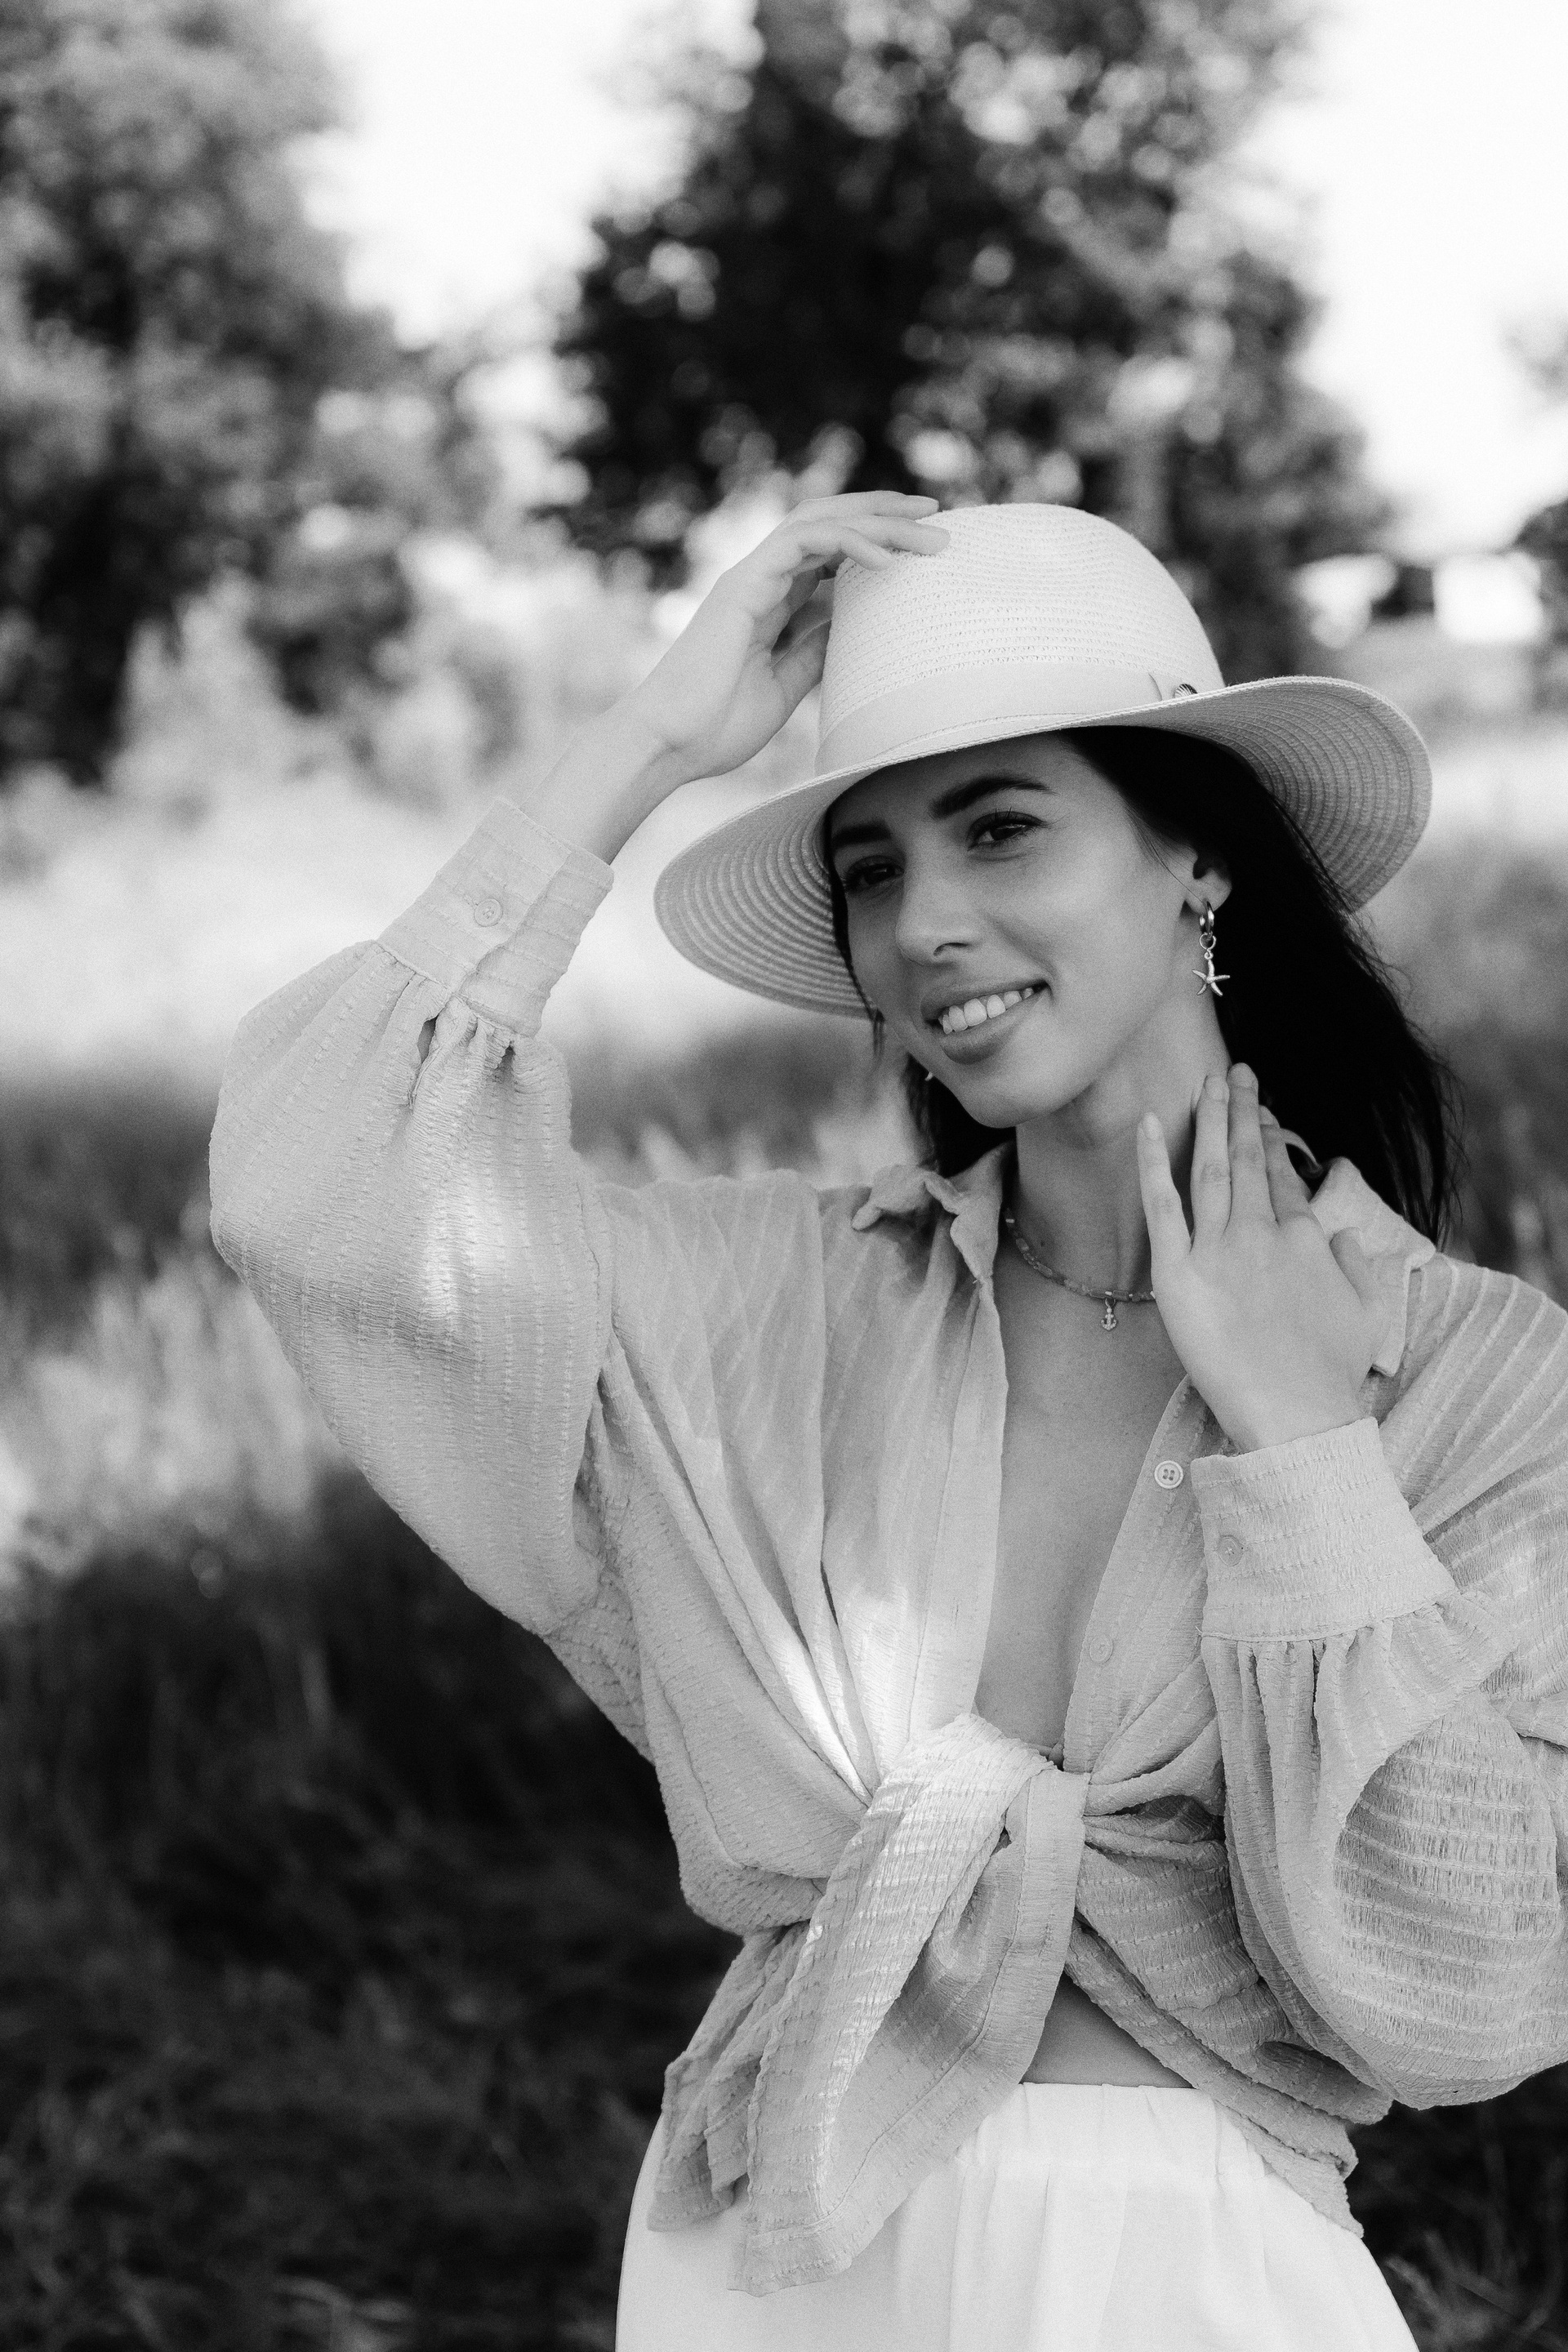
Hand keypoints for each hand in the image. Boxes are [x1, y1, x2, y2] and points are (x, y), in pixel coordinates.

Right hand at [618, 491, 947, 787]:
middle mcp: (762, 579)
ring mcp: (751, 578)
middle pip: (830, 523)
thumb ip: (814, 651)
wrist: (667, 744)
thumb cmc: (716, 727)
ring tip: (928, 529)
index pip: (830, 550)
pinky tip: (887, 558)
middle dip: (885, 512)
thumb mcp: (785, 686)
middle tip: (938, 512)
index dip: (875, 537)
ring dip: (878, 520)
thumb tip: (852, 629)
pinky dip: (848, 543)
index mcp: (771, 600)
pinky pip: (803, 544)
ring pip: (821, 522)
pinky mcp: (743, 586)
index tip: (923, 542)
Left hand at [1135, 1065, 1387, 1452]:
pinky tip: (1149, 1121)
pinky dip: (1152, 1160)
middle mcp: (1262, 1232)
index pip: (1283, 1175)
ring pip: (1210, 1168)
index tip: (1262, 1114)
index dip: (1270, 1139)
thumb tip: (1337, 1233)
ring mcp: (1218, 1248)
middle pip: (1248, 1159)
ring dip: (1209, 1119)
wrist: (1297, 1416)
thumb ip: (1353, 1263)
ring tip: (1208, 1083)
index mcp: (1305, 1238)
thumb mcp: (1367, 1310)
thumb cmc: (1332, 1374)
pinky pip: (1161, 1204)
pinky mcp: (1177, 1272)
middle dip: (1242, 1110)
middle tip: (1235, 1072)